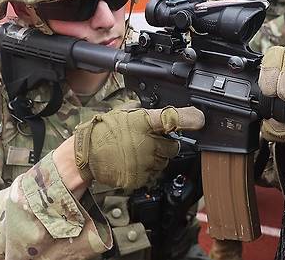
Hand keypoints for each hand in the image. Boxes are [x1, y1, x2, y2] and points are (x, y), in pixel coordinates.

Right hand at [74, 106, 203, 190]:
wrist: (85, 155)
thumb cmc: (103, 131)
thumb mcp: (123, 112)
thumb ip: (144, 111)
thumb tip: (159, 107)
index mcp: (144, 122)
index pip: (173, 118)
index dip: (189, 118)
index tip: (199, 119)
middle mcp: (148, 143)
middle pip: (174, 146)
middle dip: (166, 144)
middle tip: (151, 141)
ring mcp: (145, 162)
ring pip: (164, 161)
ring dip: (157, 157)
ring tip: (138, 151)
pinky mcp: (141, 177)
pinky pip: (153, 174)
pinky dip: (147, 170)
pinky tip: (134, 162)